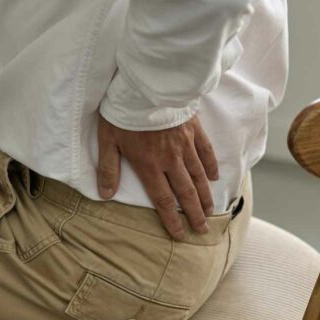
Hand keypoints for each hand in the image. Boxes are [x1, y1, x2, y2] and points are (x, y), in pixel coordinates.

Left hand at [97, 113, 218, 239]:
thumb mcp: (107, 140)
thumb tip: (105, 194)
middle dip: (194, 214)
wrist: (146, 85)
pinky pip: (206, 151)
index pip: (163, 199)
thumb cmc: (123, 112)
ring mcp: (185, 144)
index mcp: (149, 165)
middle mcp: (170, 159)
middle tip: (202, 230)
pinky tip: (214, 177)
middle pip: (186, 192)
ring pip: (198, 176)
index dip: (172, 219)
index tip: (180, 234)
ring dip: (205, 195)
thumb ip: (109, 169)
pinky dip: (210, 166)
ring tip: (210, 210)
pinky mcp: (193, 129)